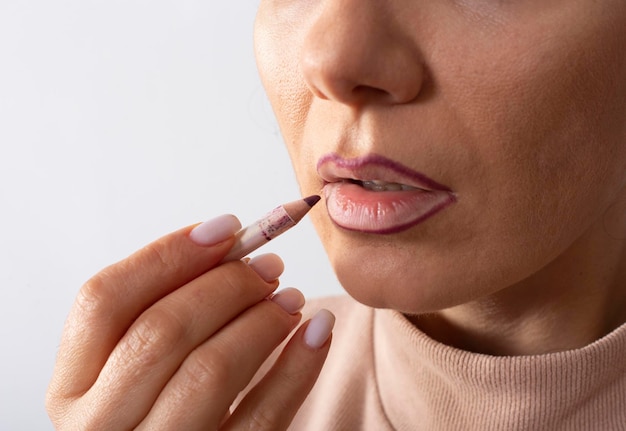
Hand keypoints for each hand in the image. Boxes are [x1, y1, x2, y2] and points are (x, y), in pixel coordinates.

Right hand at [46, 215, 333, 429]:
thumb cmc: (158, 408)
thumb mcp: (133, 367)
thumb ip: (159, 312)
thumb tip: (226, 245)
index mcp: (72, 388)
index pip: (103, 300)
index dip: (167, 255)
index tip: (225, 229)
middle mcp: (101, 424)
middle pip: (161, 329)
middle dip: (225, 285)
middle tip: (267, 267)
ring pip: (209, 369)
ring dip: (261, 319)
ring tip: (290, 298)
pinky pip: (263, 416)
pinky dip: (298, 365)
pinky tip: (317, 330)